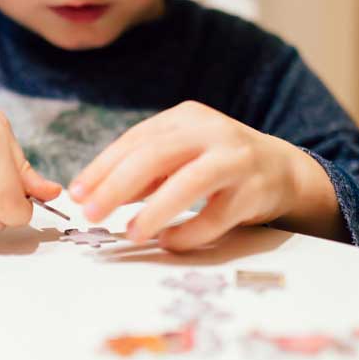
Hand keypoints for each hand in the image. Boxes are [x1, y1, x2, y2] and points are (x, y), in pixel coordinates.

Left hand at [69, 100, 344, 250]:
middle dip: (117, 186)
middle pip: (155, 155)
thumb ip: (143, 172)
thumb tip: (94, 195)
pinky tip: (169, 241)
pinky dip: (189, 232)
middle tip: (91, 213)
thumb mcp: (180, 156)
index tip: (77, 193)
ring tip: (130, 233)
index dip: (102, 167)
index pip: (135, 140)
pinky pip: (216, 216)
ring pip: (190, 182)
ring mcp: (236, 159)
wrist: (281, 170)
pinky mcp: (254, 191)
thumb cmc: (217, 164)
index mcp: (185, 118)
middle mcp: (211, 131)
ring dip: (154, 211)